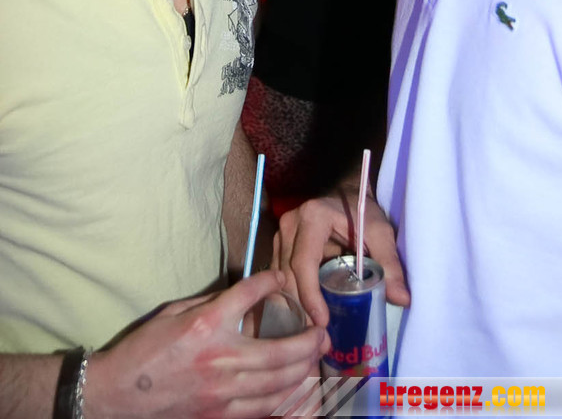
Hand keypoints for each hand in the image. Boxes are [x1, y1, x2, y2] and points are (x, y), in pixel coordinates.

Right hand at [86, 270, 325, 418]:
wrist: (117, 394)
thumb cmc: (144, 348)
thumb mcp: (175, 312)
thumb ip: (212, 303)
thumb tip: (241, 297)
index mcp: (206, 323)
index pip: (250, 295)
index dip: (271, 282)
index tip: (281, 278)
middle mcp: (220, 357)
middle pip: (279, 349)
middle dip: (308, 340)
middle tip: (322, 331)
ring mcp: (221, 391)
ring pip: (278, 382)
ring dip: (304, 369)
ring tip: (316, 357)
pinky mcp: (219, 414)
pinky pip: (262, 407)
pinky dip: (284, 396)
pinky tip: (296, 386)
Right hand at [273, 189, 409, 327]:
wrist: (349, 194)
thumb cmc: (364, 211)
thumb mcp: (380, 231)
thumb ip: (389, 263)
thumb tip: (402, 299)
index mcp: (312, 217)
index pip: (303, 261)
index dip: (309, 294)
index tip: (322, 322)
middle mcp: (289, 225)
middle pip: (287, 275)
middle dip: (302, 310)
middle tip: (320, 340)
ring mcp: (281, 236)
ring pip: (280, 281)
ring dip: (294, 309)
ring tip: (314, 338)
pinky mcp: (279, 248)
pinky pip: (280, 280)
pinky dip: (292, 302)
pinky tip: (305, 323)